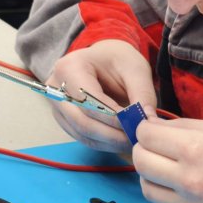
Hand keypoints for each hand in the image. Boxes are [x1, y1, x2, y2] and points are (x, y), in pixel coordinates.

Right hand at [46, 39, 156, 153]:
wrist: (104, 59)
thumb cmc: (118, 60)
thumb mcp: (136, 70)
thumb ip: (142, 94)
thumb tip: (147, 121)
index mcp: (70, 67)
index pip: (89, 101)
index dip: (113, 118)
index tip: (136, 126)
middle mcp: (56, 88)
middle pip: (82, 121)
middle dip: (112, 134)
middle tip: (137, 138)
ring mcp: (57, 105)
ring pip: (82, 133)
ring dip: (109, 142)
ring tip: (132, 141)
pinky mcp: (63, 119)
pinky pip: (82, 137)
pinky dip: (103, 143)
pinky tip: (121, 141)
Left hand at [133, 117, 202, 202]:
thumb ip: (187, 127)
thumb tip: (155, 126)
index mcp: (196, 149)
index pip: (145, 135)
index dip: (146, 128)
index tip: (153, 130)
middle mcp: (188, 179)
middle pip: (139, 161)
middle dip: (144, 150)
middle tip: (157, 148)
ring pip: (146, 189)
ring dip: (151, 176)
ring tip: (168, 171)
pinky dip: (165, 199)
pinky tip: (181, 191)